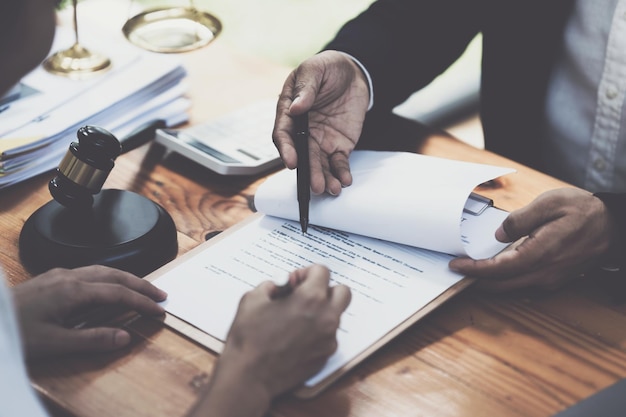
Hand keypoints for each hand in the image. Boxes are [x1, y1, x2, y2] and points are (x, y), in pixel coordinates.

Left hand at [12, 265, 166, 358]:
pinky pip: (89, 272)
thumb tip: (124, 337)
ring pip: (102, 270)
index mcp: (73, 291)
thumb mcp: (54, 343)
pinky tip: (106, 286)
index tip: (158, 310)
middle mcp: (68, 277)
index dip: (141, 302)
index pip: (118, 293)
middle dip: (140, 284)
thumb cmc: (15, 331)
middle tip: (159, 294)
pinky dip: (108, 277)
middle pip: (115, 275)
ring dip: (125, 278)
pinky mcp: (50, 279)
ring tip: (140, 288)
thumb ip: (92, 340)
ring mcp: (58, 276)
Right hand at [193, 264, 350, 416]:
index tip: (294, 282)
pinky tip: (296, 337)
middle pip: (342, 292)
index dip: (306, 273)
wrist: (249, 375)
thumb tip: (285, 284)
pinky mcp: (325, 356)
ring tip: (297, 318)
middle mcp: (326, 317)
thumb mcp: (253, 298)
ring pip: (336, 315)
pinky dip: (317, 332)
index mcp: (310, 298)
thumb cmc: (249, 336)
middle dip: (325, 289)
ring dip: (322, 311)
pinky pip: (329, 336)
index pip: (323, 271)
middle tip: (305, 296)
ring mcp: (328, 338)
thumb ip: (274, 284)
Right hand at [273, 50, 370, 195]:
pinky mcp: (339, 145)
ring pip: (320, 164)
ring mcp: (321, 140)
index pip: (284, 134)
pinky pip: (339, 162)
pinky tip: (345, 181)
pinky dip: (341, 173)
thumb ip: (306, 88)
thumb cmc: (328, 68)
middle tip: (315, 186)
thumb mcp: (315, 69)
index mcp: (290, 112)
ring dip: (325, 178)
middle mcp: (303, 130)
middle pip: (303, 155)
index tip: (292, 161)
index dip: (286, 149)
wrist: (354, 72)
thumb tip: (296, 108)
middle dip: (309, 172)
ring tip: (331, 189)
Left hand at [449, 188, 613, 290]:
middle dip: (475, 279)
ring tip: (469, 268)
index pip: (498, 269)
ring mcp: (550, 279)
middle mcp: (544, 273)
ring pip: (510, 287)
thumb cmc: (584, 211)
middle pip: (500, 285)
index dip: (474, 270)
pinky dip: (504, 280)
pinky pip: (522, 284)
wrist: (614, 226)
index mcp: (541, 254)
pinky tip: (493, 268)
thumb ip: (520, 219)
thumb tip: (499, 234)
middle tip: (456, 268)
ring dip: (488, 281)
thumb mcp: (550, 203)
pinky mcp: (553, 279)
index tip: (455, 265)